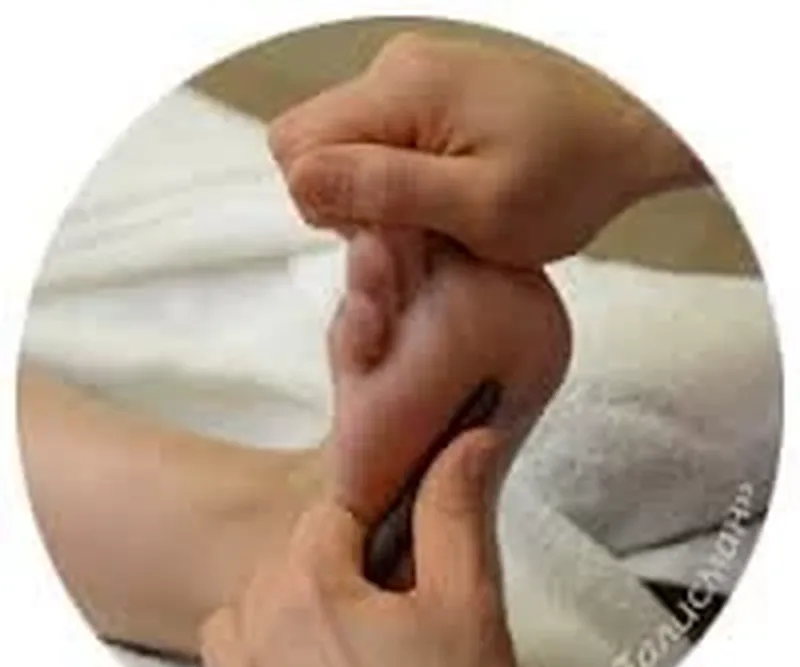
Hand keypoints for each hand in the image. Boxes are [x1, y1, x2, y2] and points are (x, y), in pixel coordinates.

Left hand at [177, 428, 516, 666]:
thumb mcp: (469, 603)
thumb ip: (455, 511)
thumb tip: (466, 441)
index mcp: (310, 587)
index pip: (331, 515)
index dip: (372, 530)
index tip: (399, 559)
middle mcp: (256, 633)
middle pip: (285, 564)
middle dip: (331, 573)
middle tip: (385, 612)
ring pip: (239, 619)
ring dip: (276, 622)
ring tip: (334, 650)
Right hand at [270, 34, 705, 271]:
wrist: (628, 132)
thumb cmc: (570, 175)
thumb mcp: (481, 205)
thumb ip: (388, 190)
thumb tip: (303, 179)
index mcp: (401, 89)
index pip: (296, 147)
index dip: (328, 205)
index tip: (390, 229)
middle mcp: (394, 68)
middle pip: (311, 144)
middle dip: (349, 200)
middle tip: (419, 226)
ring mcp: (410, 75)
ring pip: (343, 147)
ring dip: (377, 193)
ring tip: (443, 210)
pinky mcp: (427, 90)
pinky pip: (378, 141)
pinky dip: (399, 178)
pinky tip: (448, 191)